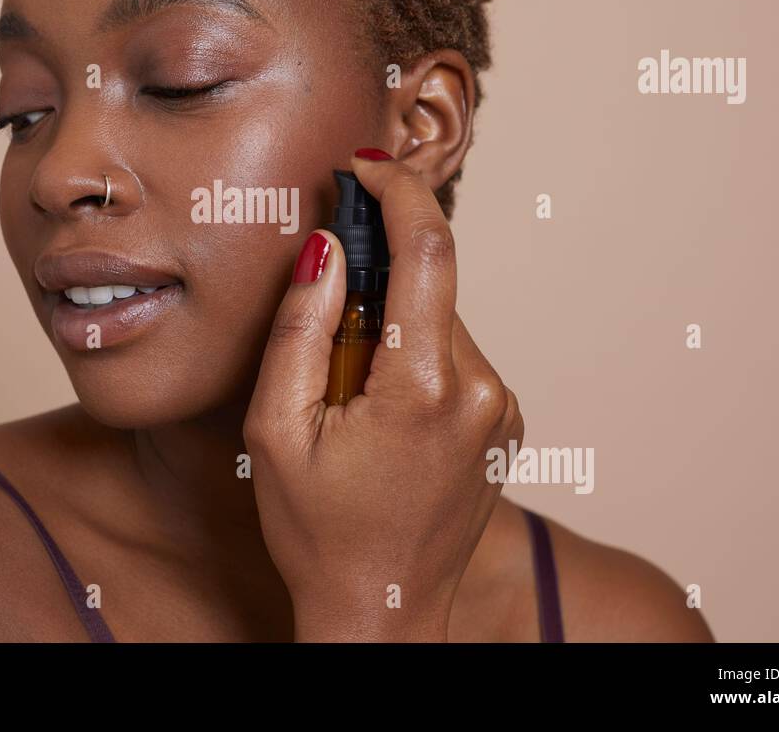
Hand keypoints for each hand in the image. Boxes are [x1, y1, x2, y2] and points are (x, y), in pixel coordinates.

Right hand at [243, 151, 523, 640]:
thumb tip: (326, 248)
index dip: (398, 191)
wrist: (382, 612)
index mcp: (425, 387)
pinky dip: (412, 358)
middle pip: (429, 287)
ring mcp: (500, 409)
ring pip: (439, 322)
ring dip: (390, 329)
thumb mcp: (276, 430)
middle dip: (373, 282)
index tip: (366, 166)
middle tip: (321, 328)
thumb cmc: (318, 532)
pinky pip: (454, 357)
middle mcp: (482, 391)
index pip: (430, 250)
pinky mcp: (502, 422)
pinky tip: (377, 412)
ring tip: (345, 399)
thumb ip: (301, 328)